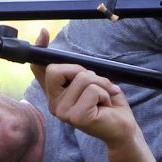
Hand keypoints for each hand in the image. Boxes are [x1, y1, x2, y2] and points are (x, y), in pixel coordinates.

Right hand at [30, 29, 138, 145]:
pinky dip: (105, 93)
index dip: (40, 50)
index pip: (39, 69)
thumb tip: (68, 54)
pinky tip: (105, 106)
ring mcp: (62, 111)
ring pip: (82, 78)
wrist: (122, 127)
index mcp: (56, 94)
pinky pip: (92, 90)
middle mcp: (54, 103)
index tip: (44, 33)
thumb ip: (77, 71)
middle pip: (57, 69)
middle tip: (96, 85)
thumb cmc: (107, 103)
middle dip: (82, 71)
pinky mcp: (76, 116)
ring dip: (101, 84)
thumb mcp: (91, 82)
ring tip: (104, 98)